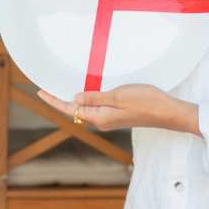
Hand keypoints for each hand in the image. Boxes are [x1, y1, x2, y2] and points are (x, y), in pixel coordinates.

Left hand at [38, 85, 199, 135]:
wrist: (168, 112)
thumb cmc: (146, 102)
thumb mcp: (117, 96)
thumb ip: (95, 97)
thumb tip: (74, 99)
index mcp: (99, 117)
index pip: (69, 109)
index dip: (53, 100)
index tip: (40, 91)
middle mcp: (102, 121)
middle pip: (75, 110)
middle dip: (61, 100)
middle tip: (47, 88)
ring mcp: (110, 119)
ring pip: (86, 109)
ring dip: (75, 99)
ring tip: (63, 88)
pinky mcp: (118, 115)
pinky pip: (98, 107)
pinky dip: (89, 98)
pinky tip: (88, 91)